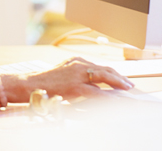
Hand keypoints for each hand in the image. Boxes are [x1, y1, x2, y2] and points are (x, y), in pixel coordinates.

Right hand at [9, 57, 134, 100]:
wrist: (31, 84)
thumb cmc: (46, 82)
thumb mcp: (64, 74)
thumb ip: (79, 77)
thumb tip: (96, 87)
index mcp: (76, 61)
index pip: (99, 66)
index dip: (113, 73)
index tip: (122, 79)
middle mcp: (78, 64)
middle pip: (105, 70)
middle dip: (120, 78)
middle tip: (130, 86)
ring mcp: (77, 74)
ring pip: (104, 78)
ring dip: (118, 85)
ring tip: (127, 91)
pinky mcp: (75, 86)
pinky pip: (97, 92)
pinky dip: (108, 96)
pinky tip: (115, 100)